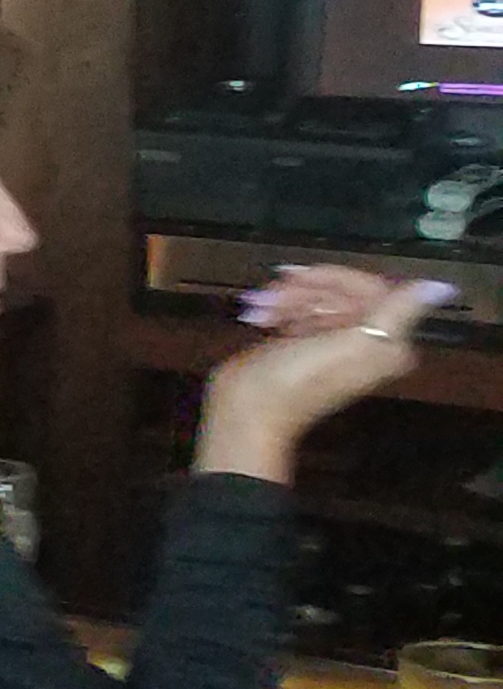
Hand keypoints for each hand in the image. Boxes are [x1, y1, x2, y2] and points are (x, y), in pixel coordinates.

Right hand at [201, 264, 440, 479]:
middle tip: (272, 300)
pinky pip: (298, 309)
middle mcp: (366, 340)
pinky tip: (261, 319)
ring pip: (315, 297)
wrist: (248, 410)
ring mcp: (333, 342)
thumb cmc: (299, 380)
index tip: (298, 279)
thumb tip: (440, 287)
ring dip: (284, 299)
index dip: (334, 278)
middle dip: (302, 290)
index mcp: (386, 342)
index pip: (372, 288)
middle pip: (341, 291)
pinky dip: (277, 308)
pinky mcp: (303, 341)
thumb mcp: (351, 345)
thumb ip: (397, 313)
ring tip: (261, 314)